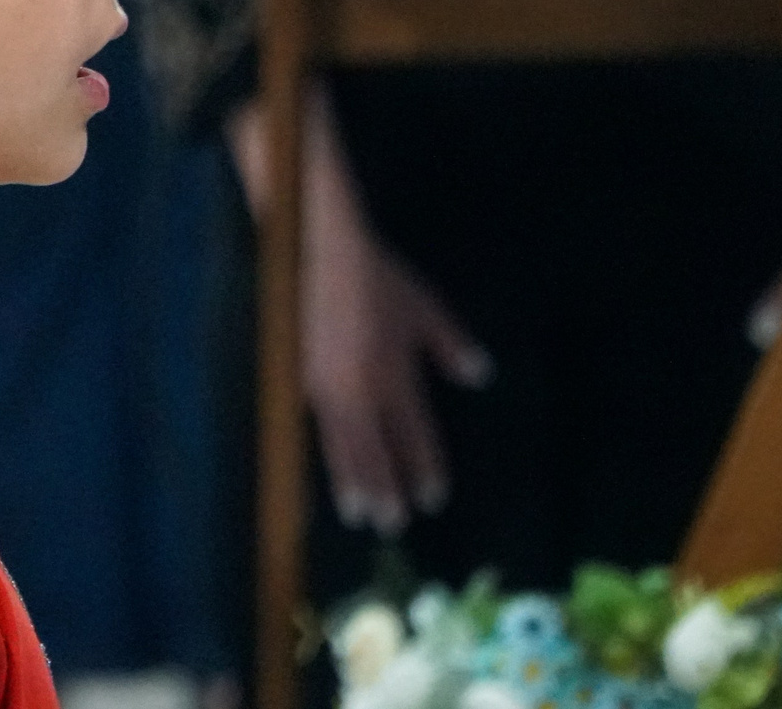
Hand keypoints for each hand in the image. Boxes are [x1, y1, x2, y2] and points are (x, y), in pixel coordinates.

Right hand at [302, 165, 491, 537]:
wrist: (319, 255)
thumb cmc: (378, 279)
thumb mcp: (425, 309)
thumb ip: (451, 345)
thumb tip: (481, 377)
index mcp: (395, 375)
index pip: (413, 435)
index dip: (424, 467)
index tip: (433, 498)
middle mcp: (361, 390)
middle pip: (374, 451)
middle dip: (385, 489)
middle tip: (392, 524)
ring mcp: (326, 388)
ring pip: (341, 446)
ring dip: (352, 482)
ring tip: (357, 514)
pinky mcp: (300, 378)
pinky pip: (317, 428)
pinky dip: (325, 453)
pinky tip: (326, 466)